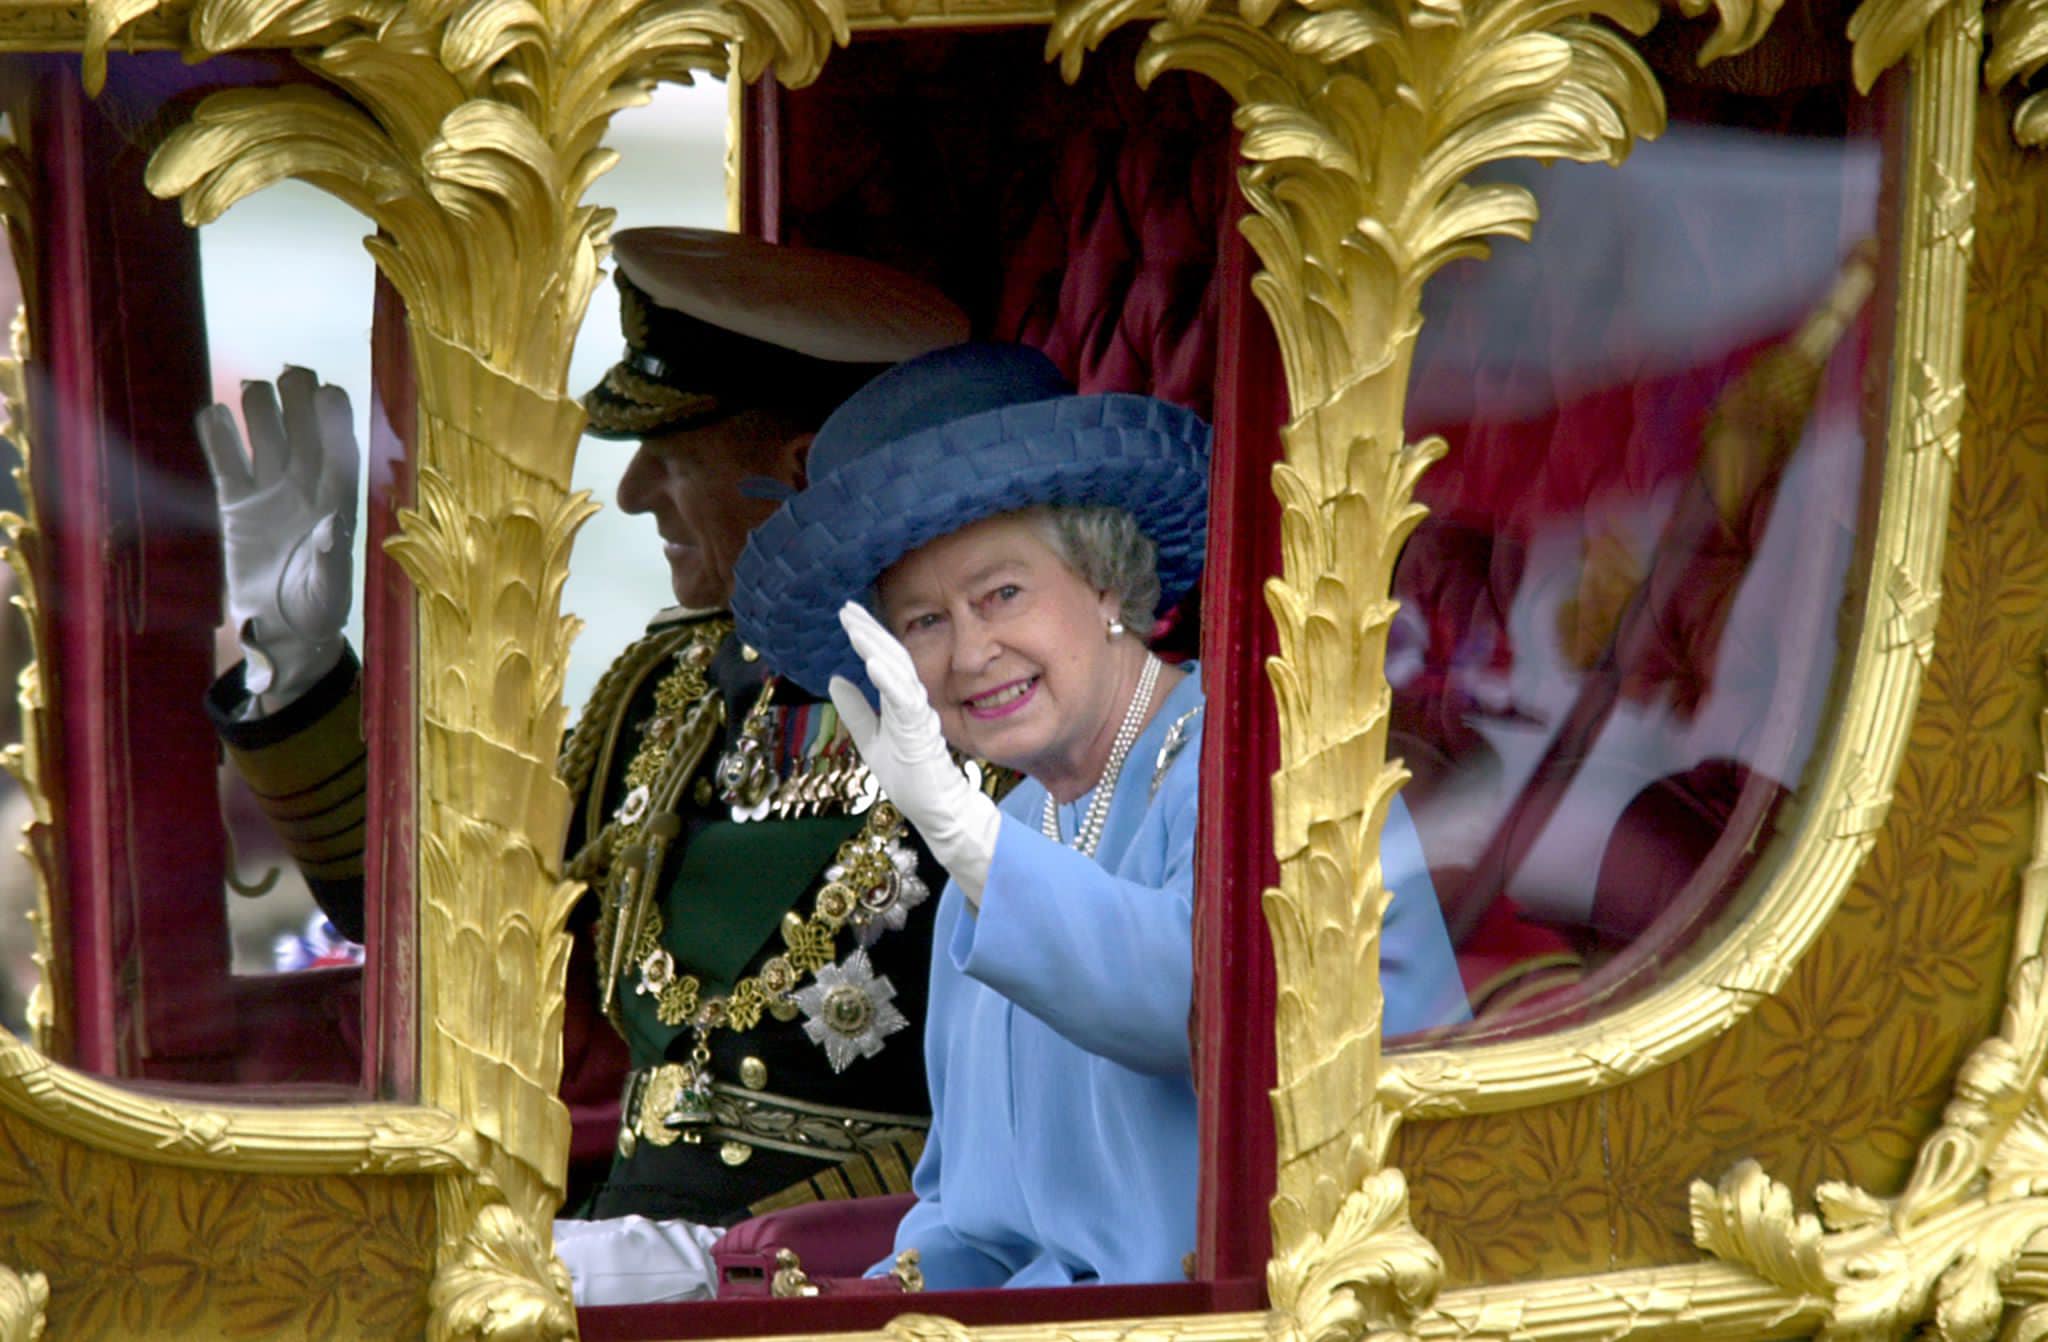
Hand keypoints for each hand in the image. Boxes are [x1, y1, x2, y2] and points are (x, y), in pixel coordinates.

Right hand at [197, 368, 358, 707]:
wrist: (283, 629)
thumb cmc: (318, 609)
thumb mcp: (328, 590)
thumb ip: (330, 557)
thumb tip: (334, 524)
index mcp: (337, 500)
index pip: (339, 448)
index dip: (336, 419)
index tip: (330, 392)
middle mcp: (305, 486)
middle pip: (303, 428)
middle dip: (299, 400)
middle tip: (290, 375)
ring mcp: (269, 490)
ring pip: (265, 433)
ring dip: (260, 408)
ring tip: (253, 390)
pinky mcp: (235, 502)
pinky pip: (226, 459)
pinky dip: (217, 436)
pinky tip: (212, 413)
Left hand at [830, 602, 1000, 906]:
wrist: (937, 811)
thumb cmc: (911, 778)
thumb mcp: (871, 739)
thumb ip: (856, 710)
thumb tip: (835, 679)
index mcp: (902, 702)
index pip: (885, 659)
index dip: (867, 635)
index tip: (847, 613)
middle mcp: (913, 703)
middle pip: (892, 657)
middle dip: (869, 631)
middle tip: (847, 608)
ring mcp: (919, 716)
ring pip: (899, 672)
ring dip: (877, 648)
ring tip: (856, 628)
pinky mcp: (921, 734)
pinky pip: (905, 701)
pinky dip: (889, 680)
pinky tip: (872, 663)